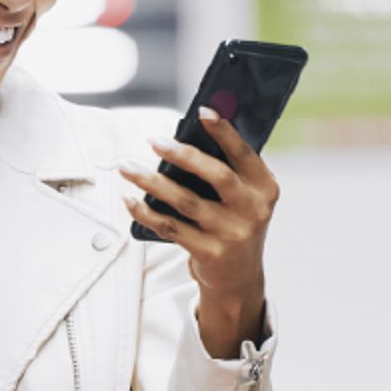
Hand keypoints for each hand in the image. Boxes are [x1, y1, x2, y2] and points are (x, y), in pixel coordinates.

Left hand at [120, 108, 277, 358]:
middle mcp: (253, 210)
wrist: (239, 279)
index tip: (203, 111)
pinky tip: (129, 199)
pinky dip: (146, 213)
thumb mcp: (243, 198)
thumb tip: (188, 135)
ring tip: (126, 167)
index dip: (224, 132)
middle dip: (182, 155)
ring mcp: (232, 234)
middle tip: (153, 141)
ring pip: (185, 202)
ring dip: (151, 182)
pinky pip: (170, 228)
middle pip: (215, 176)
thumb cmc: (234, 223)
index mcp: (264, 188)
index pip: (244, 154)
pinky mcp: (210, 253)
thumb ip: (226, 170)